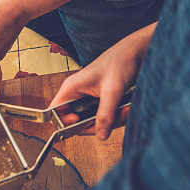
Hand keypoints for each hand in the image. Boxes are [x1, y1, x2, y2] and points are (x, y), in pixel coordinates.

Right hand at [49, 23, 155, 140]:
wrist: (134, 54)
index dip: (63, 122)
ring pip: (92, 121)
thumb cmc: (119, 63)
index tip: (80, 122)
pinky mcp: (99, 102)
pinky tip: (125, 109)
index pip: (55, 112)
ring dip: (109, 121)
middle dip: (95, 125)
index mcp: (72, 88)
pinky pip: (102, 117)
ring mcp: (88, 99)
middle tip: (112, 119)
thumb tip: (101, 136)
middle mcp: (77, 94)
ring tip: (124, 111)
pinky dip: (115, 118)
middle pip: (76, 122)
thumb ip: (106, 114)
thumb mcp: (112, 91)